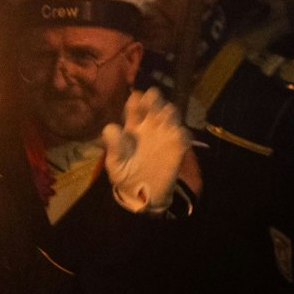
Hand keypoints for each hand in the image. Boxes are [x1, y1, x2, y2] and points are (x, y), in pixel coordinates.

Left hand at [101, 89, 190, 213]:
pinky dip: (183, 134)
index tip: (136, 99)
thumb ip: (114, 146)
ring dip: (170, 113)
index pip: (135, 105)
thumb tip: (110, 128)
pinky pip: (184, 136)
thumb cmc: (125, 174)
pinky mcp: (178, 148)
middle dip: (155, 98)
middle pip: (155, 103)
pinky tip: (179, 137)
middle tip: (151, 99)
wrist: (142, 194)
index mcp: (133, 126)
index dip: (136, 100)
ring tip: (164, 115)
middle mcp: (151, 125)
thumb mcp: (115, 163)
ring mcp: (165, 134)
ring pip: (171, 115)